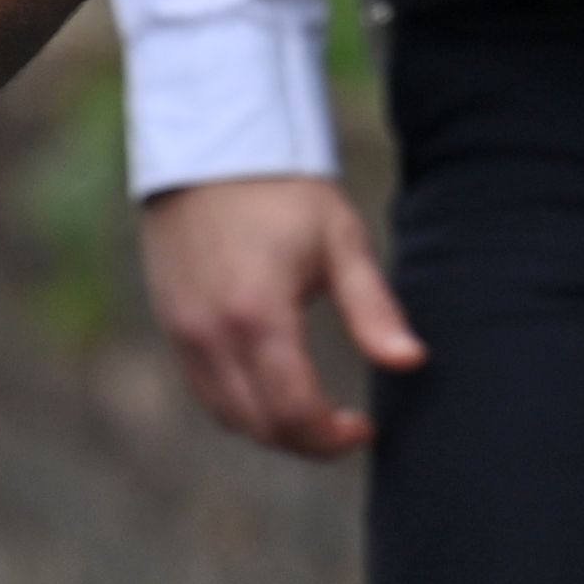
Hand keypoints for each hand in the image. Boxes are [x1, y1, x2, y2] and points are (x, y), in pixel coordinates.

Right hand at [142, 174, 426, 458]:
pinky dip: (240, 403)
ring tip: (312, 408)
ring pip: (227, 415)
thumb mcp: (340, 239)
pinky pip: (204, 390)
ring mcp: (183, 332)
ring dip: (272, 426)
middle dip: (306, 440)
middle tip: (343, 426)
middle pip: (260, 426)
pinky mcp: (171, 324)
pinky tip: (272, 383)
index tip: (364, 427)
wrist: (210, 143)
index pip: (293, 411)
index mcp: (258, 314)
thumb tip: (412, 362)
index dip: (332, 437)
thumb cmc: (284, 188)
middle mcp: (211, 333)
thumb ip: (373, 308)